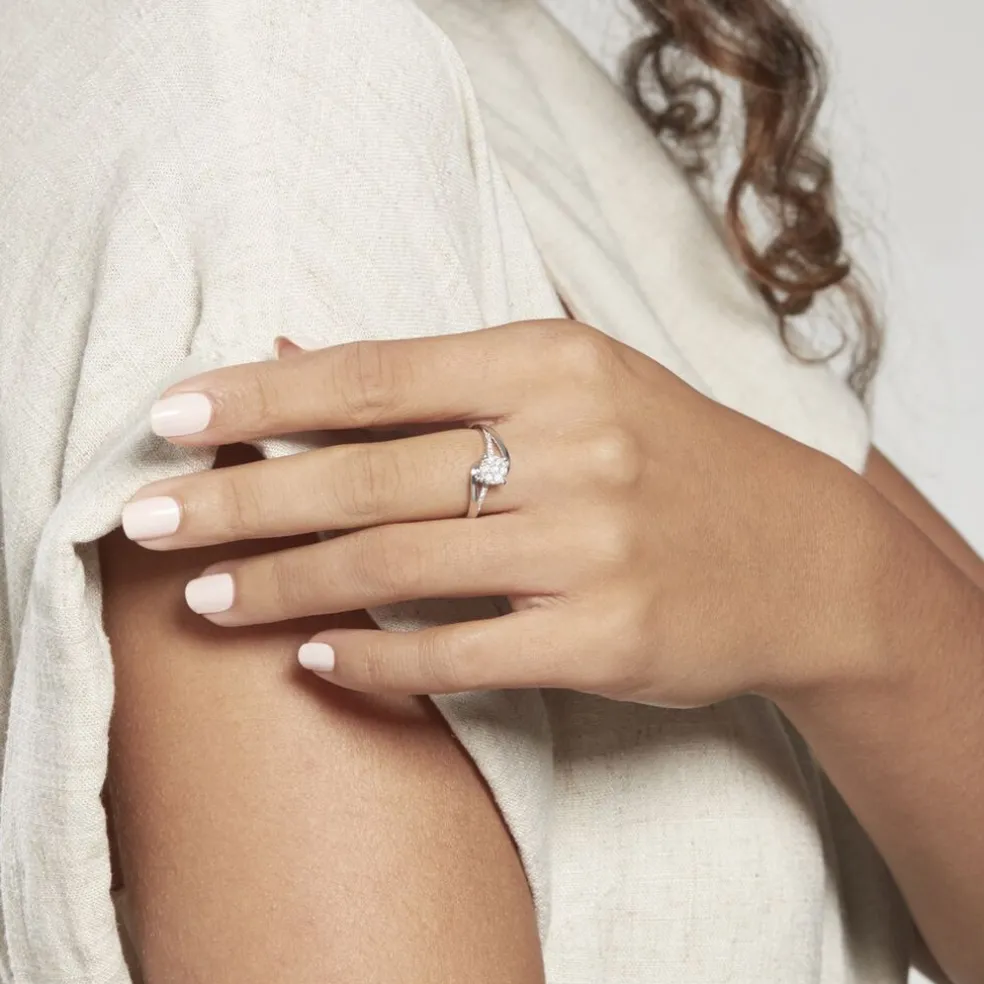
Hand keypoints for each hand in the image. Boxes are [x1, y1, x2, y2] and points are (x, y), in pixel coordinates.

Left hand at [122, 320, 856, 705]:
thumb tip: (291, 355)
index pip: (377, 374)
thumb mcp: (574, 386)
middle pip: (366, 475)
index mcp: (556, 362)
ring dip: (283, 586)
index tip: (174, 419)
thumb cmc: (673, 459)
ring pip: (395, 566)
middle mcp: (572, 446)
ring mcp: (591, 546)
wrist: (802, 553)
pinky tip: (315, 663)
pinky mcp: (604, 639)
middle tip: (143, 523)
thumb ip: (440, 378)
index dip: (264, 399)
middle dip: (239, 503)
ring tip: (205, 600)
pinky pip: (456, 652)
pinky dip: (373, 661)